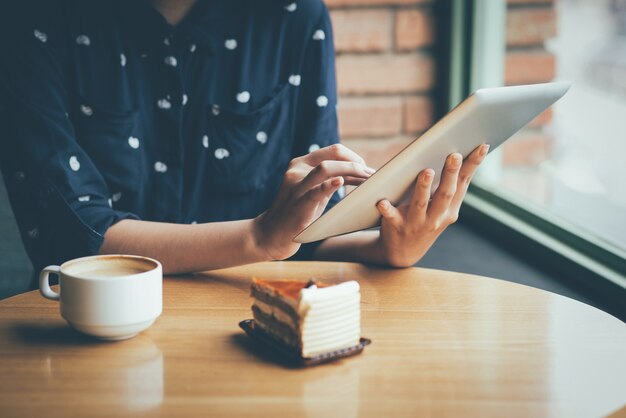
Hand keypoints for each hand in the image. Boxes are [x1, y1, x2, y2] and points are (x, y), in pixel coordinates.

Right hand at [254, 144, 373, 259]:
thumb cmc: (298, 213)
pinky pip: (315, 190)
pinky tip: (341, 182)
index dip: (354, 157)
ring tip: (367, 179)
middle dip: (356, 162)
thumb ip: (331, 179)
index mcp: (301, 163)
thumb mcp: (315, 191)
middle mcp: (297, 169)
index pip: (333, 150)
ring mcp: (296, 185)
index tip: (367, 169)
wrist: (272, 234)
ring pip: (326, 168)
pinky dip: (330, 185)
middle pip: (333, 155)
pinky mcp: (298, 202)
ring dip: (351, 171)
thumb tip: (359, 172)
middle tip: (372, 175)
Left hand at [375, 144, 489, 267]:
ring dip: (424, 187)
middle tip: (454, 155)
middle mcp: (436, 217)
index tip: (481, 146)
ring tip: (427, 171)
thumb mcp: (441, 209)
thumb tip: (458, 154)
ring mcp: (416, 223)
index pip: (463, 183)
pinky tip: (383, 202)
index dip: (472, 165)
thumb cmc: (424, 221)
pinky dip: (387, 210)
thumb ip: (448, 187)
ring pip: (421, 203)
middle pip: (445, 193)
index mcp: (450, 209)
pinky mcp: (396, 227)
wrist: (403, 253)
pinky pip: (391, 217)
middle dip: (450, 174)